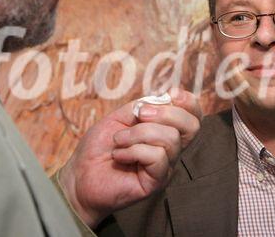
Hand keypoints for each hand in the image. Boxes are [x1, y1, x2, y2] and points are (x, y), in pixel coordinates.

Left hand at [58, 89, 201, 227]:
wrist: (80, 175)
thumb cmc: (100, 146)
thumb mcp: (121, 117)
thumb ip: (143, 106)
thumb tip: (164, 100)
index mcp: (165, 130)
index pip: (193, 116)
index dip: (189, 101)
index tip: (171, 93)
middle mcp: (170, 149)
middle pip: (192, 126)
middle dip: (167, 113)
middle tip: (140, 115)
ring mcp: (165, 166)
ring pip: (170, 138)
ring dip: (139, 133)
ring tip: (119, 140)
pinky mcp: (156, 181)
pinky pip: (157, 157)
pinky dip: (134, 150)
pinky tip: (119, 156)